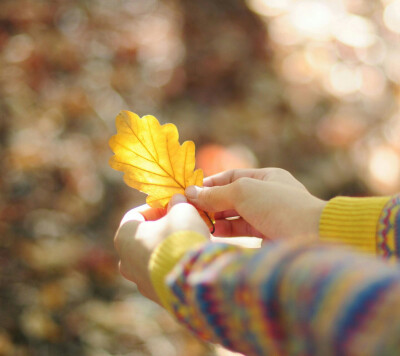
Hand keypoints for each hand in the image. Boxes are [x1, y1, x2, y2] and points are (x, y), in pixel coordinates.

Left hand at [114, 195, 208, 303]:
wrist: (193, 280)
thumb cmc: (181, 238)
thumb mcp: (182, 210)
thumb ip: (177, 203)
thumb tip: (177, 200)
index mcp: (124, 237)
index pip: (135, 215)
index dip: (155, 207)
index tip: (172, 206)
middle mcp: (126, 262)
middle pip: (143, 237)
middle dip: (162, 228)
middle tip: (182, 222)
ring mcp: (140, 282)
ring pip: (153, 258)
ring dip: (168, 247)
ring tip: (189, 241)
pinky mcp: (156, 296)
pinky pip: (164, 275)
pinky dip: (174, 265)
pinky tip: (191, 259)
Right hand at [185, 168, 325, 240]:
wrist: (313, 235)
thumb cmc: (279, 205)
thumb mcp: (243, 191)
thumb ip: (216, 193)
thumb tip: (189, 193)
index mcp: (267, 177)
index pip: (232, 177)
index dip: (211, 183)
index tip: (190, 191)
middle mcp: (267, 195)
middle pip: (232, 196)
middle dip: (211, 202)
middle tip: (189, 209)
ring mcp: (268, 216)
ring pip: (235, 214)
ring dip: (216, 217)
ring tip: (197, 221)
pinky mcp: (268, 236)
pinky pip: (242, 230)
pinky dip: (226, 230)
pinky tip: (213, 231)